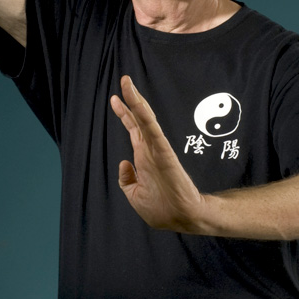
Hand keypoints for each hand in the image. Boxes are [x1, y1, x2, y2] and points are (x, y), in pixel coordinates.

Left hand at [110, 76, 203, 231]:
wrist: (183, 218)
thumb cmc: (163, 209)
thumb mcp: (135, 196)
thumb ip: (127, 180)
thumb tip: (123, 163)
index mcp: (144, 158)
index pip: (133, 130)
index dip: (124, 114)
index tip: (114, 99)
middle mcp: (150, 150)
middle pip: (139, 119)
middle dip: (130, 101)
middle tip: (124, 81)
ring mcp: (157, 149)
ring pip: (145, 120)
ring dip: (136, 101)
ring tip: (126, 83)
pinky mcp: (164, 152)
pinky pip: (153, 131)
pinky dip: (145, 116)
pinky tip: (137, 104)